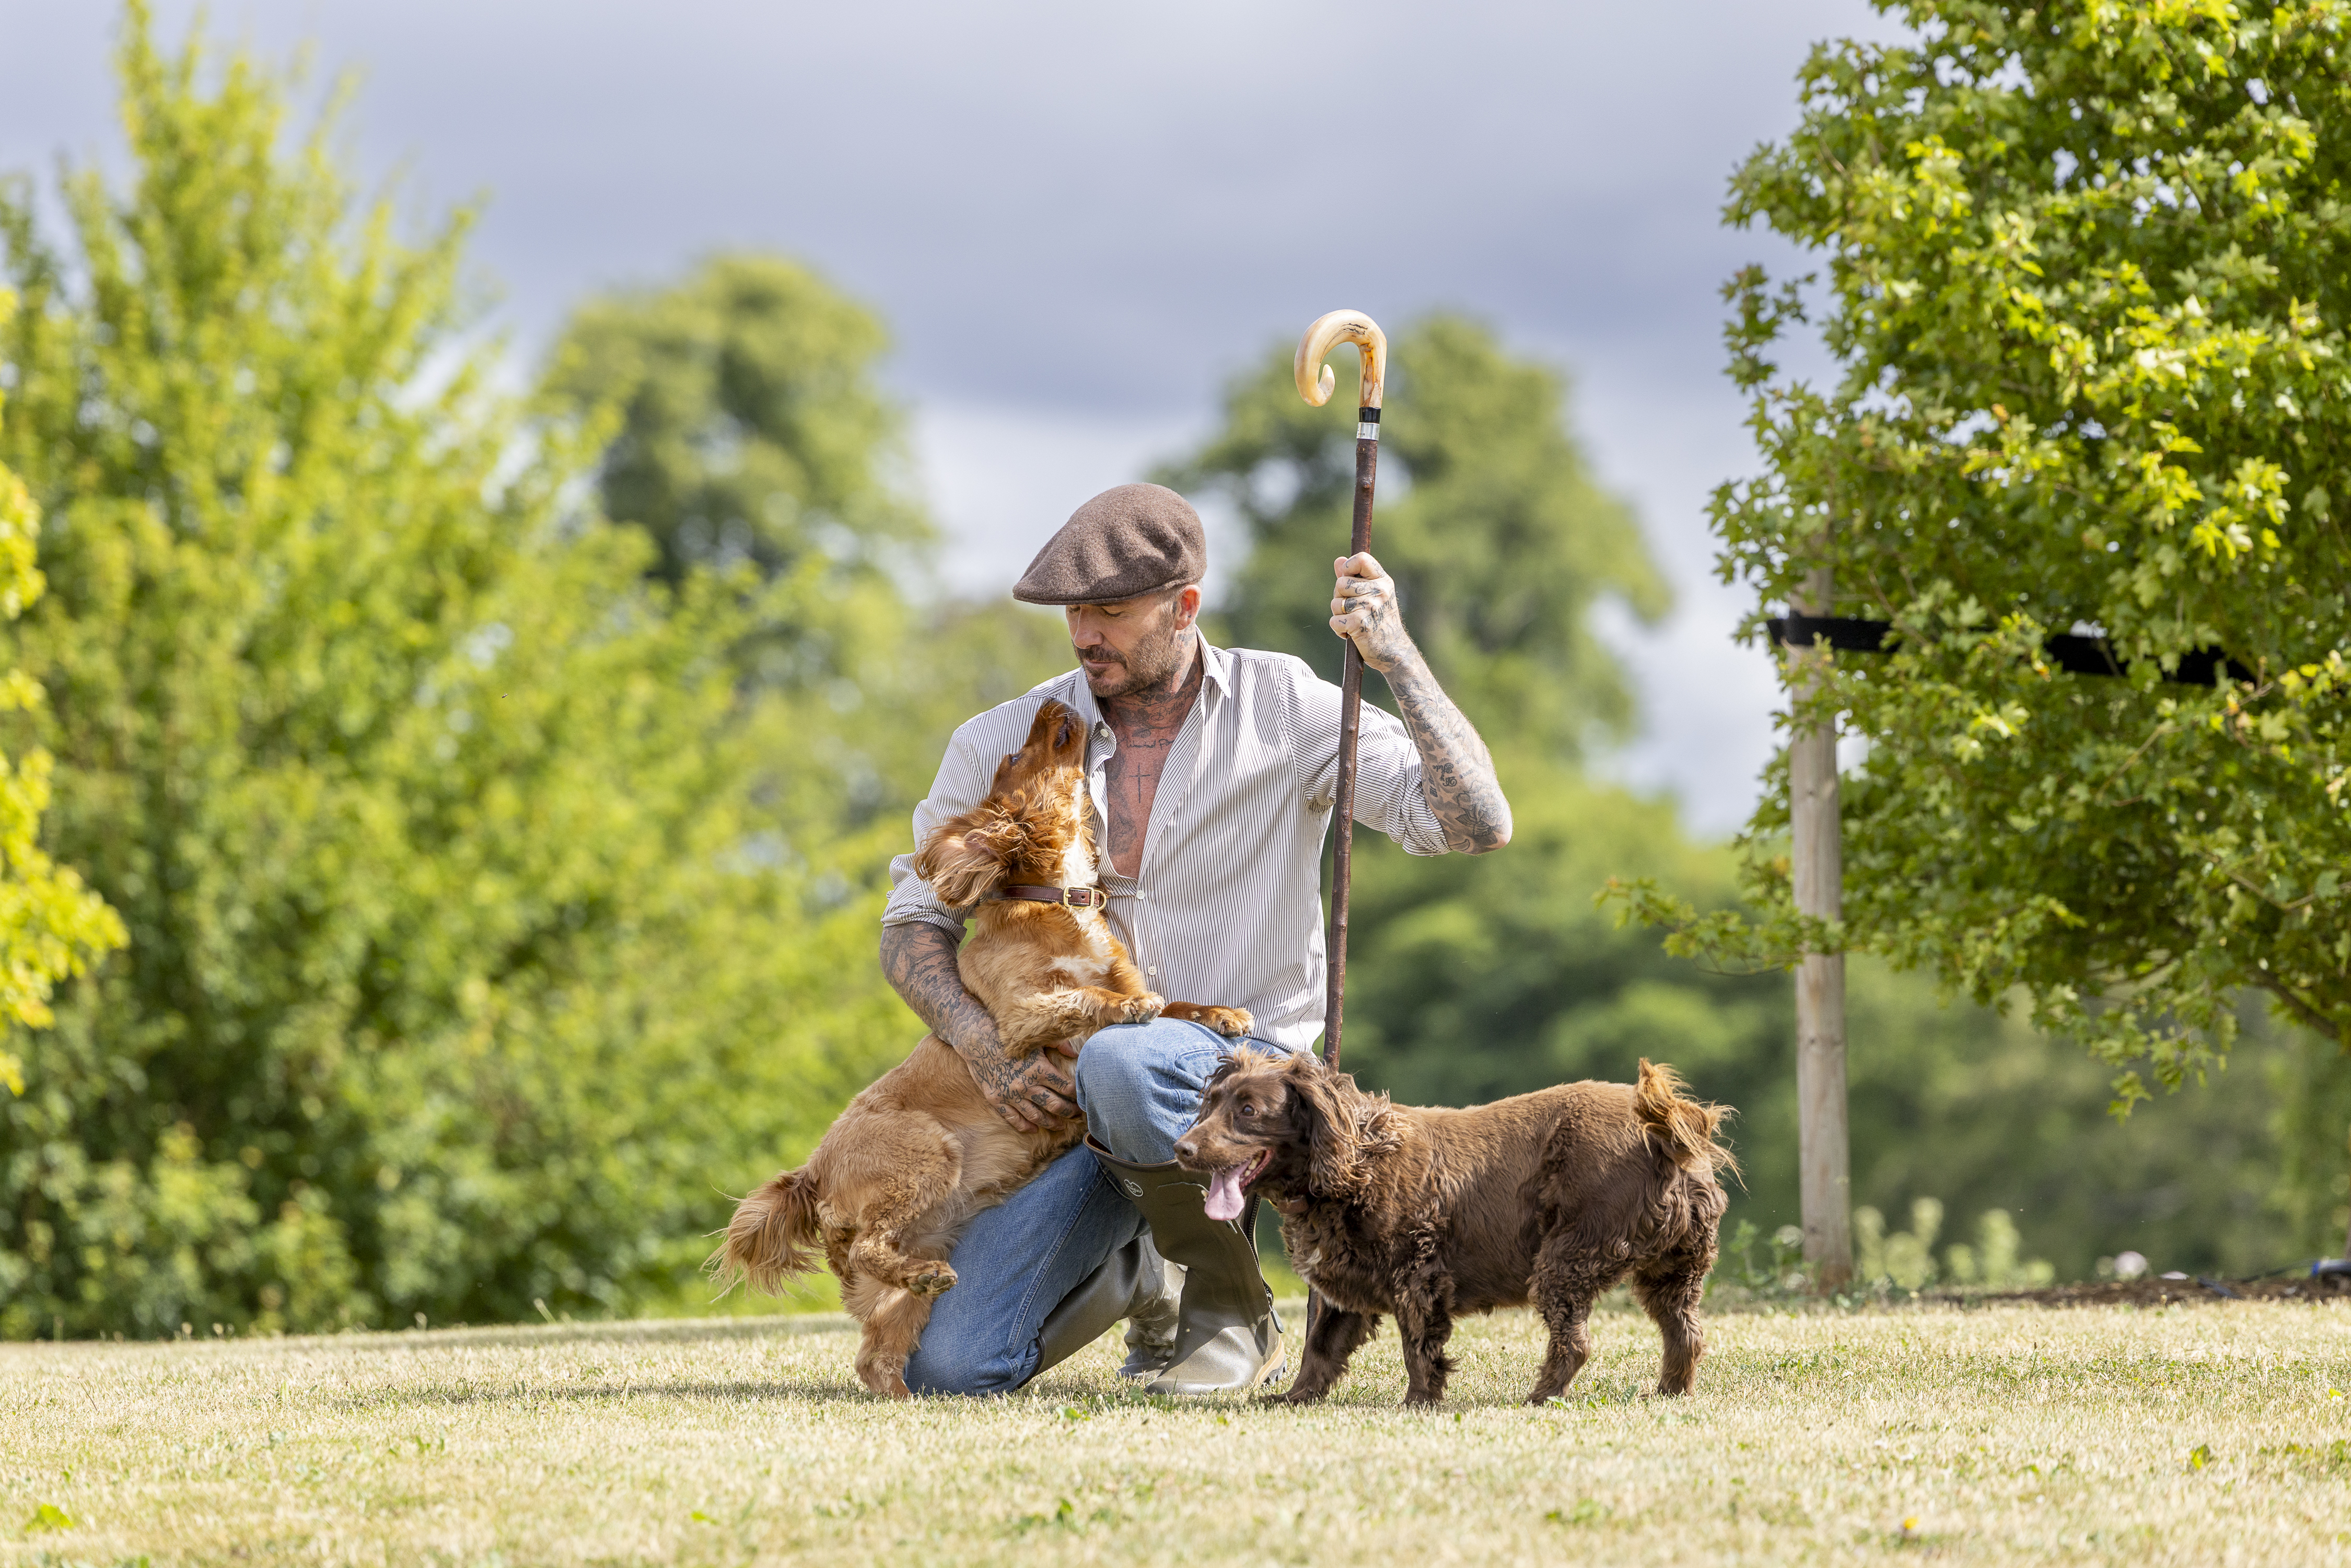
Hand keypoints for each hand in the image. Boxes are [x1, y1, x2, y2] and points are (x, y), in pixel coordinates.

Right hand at [959, 1026, 1083, 1132]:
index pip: (1067, 1088)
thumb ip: (1058, 1044)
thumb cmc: (1009, 1037)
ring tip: (1060, 1126)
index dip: (1078, 1095)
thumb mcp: (1036, 1039)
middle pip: (1055, 1105)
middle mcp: (1028, 1085)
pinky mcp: (997, 1100)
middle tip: (1076, 1115)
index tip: (1083, 1097)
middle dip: (1069, 1112)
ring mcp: (1011, 1095)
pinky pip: (1013, 1119)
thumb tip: (1076, 1055)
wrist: (977, 1040)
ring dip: (1051, 1123)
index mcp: (1041, 1069)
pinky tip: (1033, 1130)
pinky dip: (1025, 1127)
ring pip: (1036, 1116)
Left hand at [1330, 552, 1411, 672]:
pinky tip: (1351, 633)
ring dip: (1339, 615)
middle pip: (1341, 583)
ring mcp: (1370, 607)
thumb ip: (1355, 578)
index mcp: (1383, 581)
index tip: (1348, 579)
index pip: (1360, 559)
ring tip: (1354, 622)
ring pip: (1336, 603)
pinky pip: (1334, 620)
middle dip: (1340, 597)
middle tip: (1352, 609)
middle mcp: (1379, 591)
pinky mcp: (1360, 624)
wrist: (1393, 652)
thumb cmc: (1381, 622)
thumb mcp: (1373, 596)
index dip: (1348, 568)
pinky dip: (1338, 629)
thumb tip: (1338, 561)